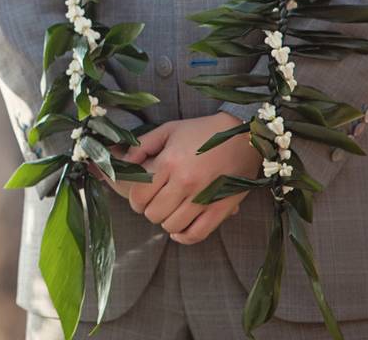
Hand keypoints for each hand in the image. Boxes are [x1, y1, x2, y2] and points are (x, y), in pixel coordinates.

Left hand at [112, 113, 261, 244]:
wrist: (243, 135)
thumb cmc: (201, 131)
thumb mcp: (168, 130)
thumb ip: (142, 145)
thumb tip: (124, 162)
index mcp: (169, 162)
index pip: (139, 196)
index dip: (136, 200)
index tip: (140, 197)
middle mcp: (185, 183)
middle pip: (154, 214)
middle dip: (150, 210)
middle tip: (156, 202)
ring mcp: (204, 198)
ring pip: (172, 226)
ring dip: (166, 221)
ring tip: (170, 210)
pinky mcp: (221, 209)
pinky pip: (197, 234)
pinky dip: (184, 236)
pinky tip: (179, 230)